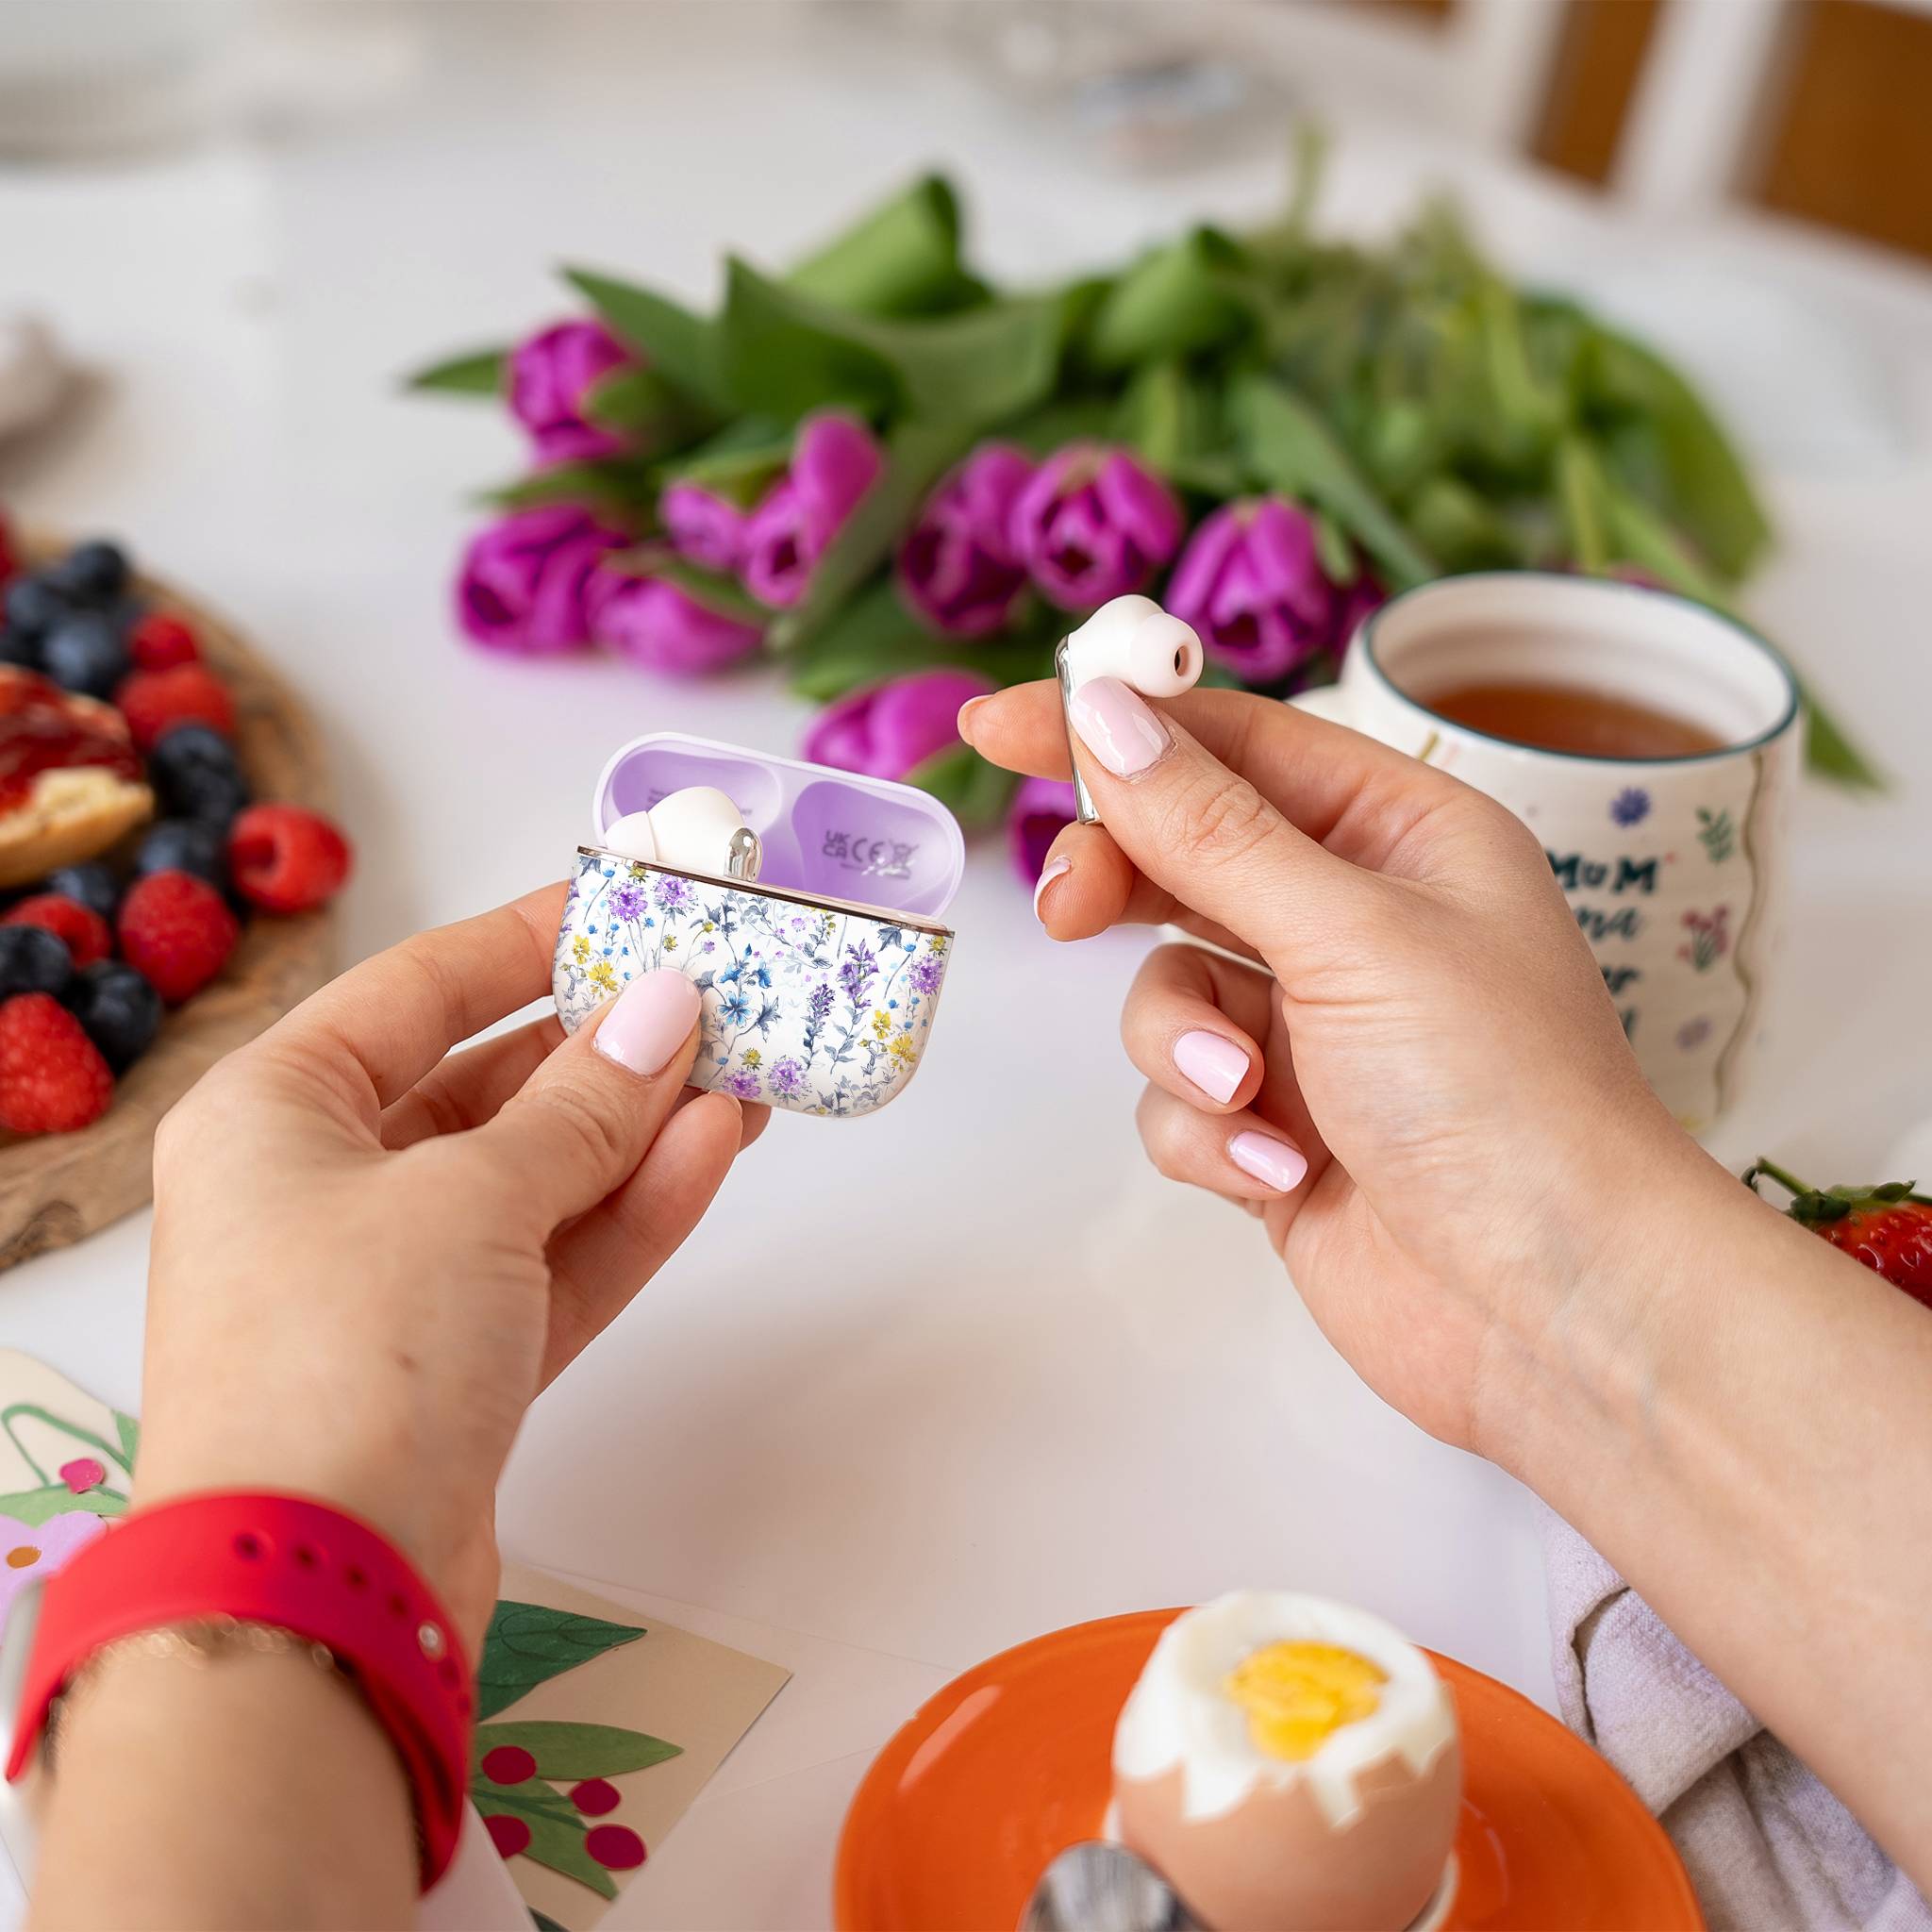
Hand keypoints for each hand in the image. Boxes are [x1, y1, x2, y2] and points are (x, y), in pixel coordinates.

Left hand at [132, 883, 764, 1648]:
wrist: (316, 1594)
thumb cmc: (350, 1353)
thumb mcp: (473, 1195)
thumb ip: (583, 1102)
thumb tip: (666, 1007)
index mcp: (274, 1114)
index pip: (419, 989)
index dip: (530, 937)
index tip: (630, 902)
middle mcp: (321, 1190)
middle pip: (486, 1086)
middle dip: (606, 1045)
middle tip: (717, 996)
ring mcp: (393, 1285)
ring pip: (537, 1178)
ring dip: (639, 1127)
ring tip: (748, 1069)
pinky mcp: (457, 1367)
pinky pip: (554, 1262)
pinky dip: (629, 1211)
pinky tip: (713, 1149)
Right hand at [962, 679, 1720, 1459]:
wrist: (1553, 1311)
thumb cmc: (1499, 1094)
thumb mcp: (1349, 933)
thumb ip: (1210, 828)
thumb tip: (1105, 712)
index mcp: (1402, 836)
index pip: (1232, 744)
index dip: (1114, 725)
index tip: (999, 724)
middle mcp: (1357, 921)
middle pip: (1181, 857)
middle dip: (1122, 888)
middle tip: (1065, 907)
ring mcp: (1313, 1030)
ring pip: (1167, 990)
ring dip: (1186, 1045)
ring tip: (1248, 1097)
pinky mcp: (1278, 1130)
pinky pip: (1181, 1099)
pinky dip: (1213, 1135)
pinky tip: (1281, 1175)